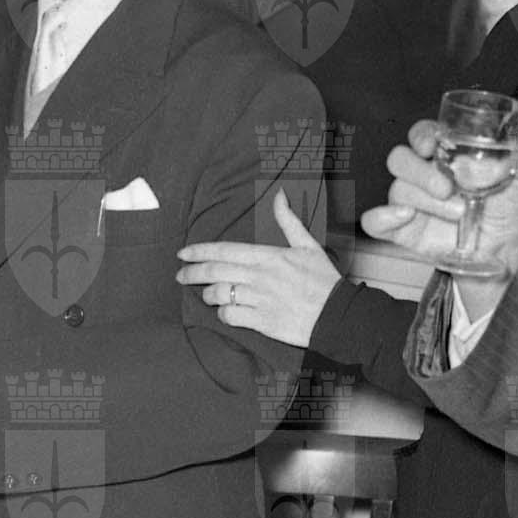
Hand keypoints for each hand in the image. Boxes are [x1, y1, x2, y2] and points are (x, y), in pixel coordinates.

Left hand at [174, 191, 337, 348]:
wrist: (337, 315)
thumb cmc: (323, 280)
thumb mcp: (308, 245)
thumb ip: (288, 221)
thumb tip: (279, 195)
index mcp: (268, 256)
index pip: (224, 250)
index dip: (199, 251)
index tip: (183, 253)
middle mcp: (260, 277)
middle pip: (215, 272)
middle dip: (191, 273)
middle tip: (180, 275)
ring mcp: (259, 300)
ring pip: (219, 294)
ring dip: (208, 295)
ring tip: (207, 295)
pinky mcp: (262, 322)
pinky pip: (230, 317)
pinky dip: (223, 314)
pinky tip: (225, 312)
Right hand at [363, 127, 517, 316]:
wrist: (497, 252)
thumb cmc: (500, 212)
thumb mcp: (515, 192)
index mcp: (444, 156)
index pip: (422, 135)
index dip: (422, 135)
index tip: (433, 144)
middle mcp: (421, 175)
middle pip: (401, 159)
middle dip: (421, 172)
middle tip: (447, 187)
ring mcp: (409, 201)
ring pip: (397, 189)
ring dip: (425, 200)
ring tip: (457, 213)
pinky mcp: (400, 228)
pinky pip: (375, 221)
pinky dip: (382, 217)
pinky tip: (404, 217)